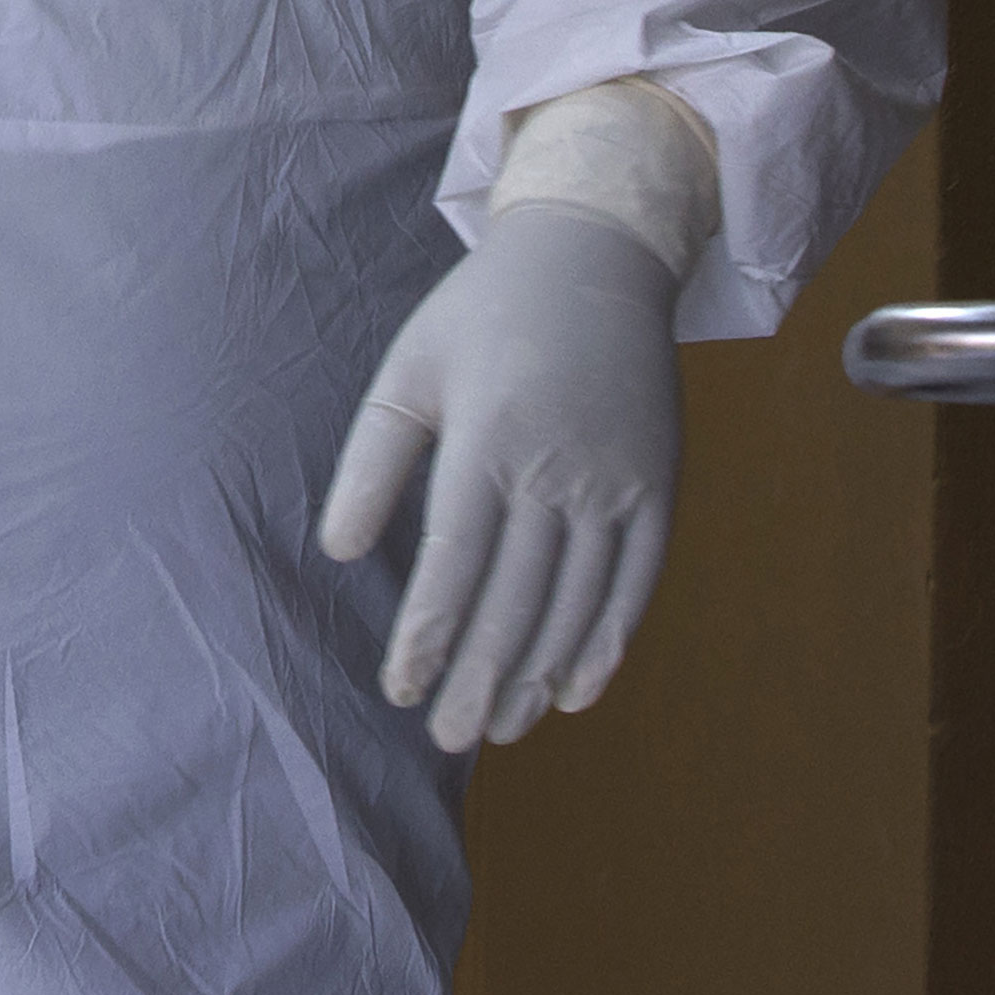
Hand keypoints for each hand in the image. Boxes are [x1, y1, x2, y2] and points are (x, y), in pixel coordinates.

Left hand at [315, 202, 682, 749]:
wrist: (594, 257)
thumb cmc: (481, 316)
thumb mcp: (408, 371)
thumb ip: (371, 463)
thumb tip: (335, 550)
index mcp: (489, 437)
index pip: (454, 561)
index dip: (428, 632)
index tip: (401, 688)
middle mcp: (560, 467)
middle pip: (517, 597)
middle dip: (478, 674)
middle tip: (448, 737)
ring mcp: (618, 480)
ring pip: (578, 601)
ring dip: (537, 673)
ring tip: (500, 727)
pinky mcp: (659, 486)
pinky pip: (637, 580)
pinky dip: (609, 641)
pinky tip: (577, 689)